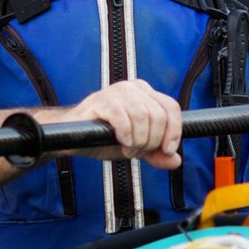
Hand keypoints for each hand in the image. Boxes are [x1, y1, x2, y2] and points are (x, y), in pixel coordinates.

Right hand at [53, 79, 182, 168]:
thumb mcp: (136, 146)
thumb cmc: (104, 137)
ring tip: (127, 149)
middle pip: (158, 115)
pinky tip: (121, 141)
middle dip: (151, 140)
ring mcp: (116, 92)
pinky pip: (121, 117)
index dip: (174, 131)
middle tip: (137, 151)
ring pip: (142, 116)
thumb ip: (156, 153)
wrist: (73, 137)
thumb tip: (175, 161)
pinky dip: (125, 134)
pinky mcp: (99, 100)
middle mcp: (133, 88)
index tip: (166, 149)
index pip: (171, 107)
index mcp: (145, 94)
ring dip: (137, 140)